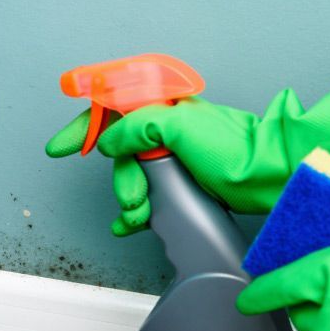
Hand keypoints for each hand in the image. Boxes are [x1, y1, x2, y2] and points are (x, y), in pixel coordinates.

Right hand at [45, 92, 303, 234]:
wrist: (268, 176)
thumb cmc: (235, 148)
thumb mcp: (179, 127)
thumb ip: (137, 128)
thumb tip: (109, 141)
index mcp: (163, 106)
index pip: (111, 108)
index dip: (83, 127)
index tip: (61, 147)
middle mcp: (165, 128)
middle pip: (118, 151)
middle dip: (120, 178)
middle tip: (131, 196)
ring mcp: (172, 155)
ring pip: (132, 176)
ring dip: (129, 198)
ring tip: (139, 213)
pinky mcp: (181, 180)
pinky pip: (147, 193)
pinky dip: (135, 211)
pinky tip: (130, 224)